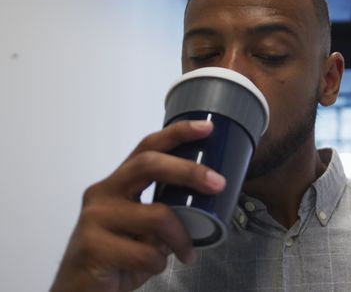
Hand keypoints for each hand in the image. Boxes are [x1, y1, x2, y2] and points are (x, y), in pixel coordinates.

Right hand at [50, 120, 224, 291]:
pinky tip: (152, 267)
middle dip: (189, 171)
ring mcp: (95, 218)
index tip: (206, 127)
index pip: (147, 148)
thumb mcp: (143, 227)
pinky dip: (159, 263)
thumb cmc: (117, 256)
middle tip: (217, 183)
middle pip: (149, 165)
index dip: (177, 134)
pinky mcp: (94, 246)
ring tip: (186, 253)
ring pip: (157, 216)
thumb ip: (165, 211)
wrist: (80, 291)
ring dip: (180, 238)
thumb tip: (204, 202)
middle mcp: (103, 193)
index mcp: (117, 184)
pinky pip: (146, 252)